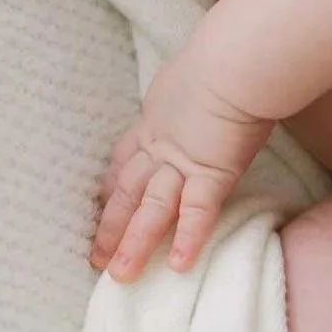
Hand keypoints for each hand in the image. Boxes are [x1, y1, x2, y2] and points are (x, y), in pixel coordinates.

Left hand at [90, 53, 273, 281]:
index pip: (126, 162)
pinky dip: (188, 238)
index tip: (99, 207)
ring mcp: (184, 162)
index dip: (110, 186)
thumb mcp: (194, 70)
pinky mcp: (211, 173)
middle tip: (95, 259)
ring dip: (135, 242)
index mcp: (156, 122)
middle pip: (128, 192)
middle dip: (111, 226)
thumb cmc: (224, 56)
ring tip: (120, 276)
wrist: (235, 59)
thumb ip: (189, 87)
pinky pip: (197, 212)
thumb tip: (198, 82)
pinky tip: (178, 266)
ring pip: (152, 209)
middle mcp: (162, 147)